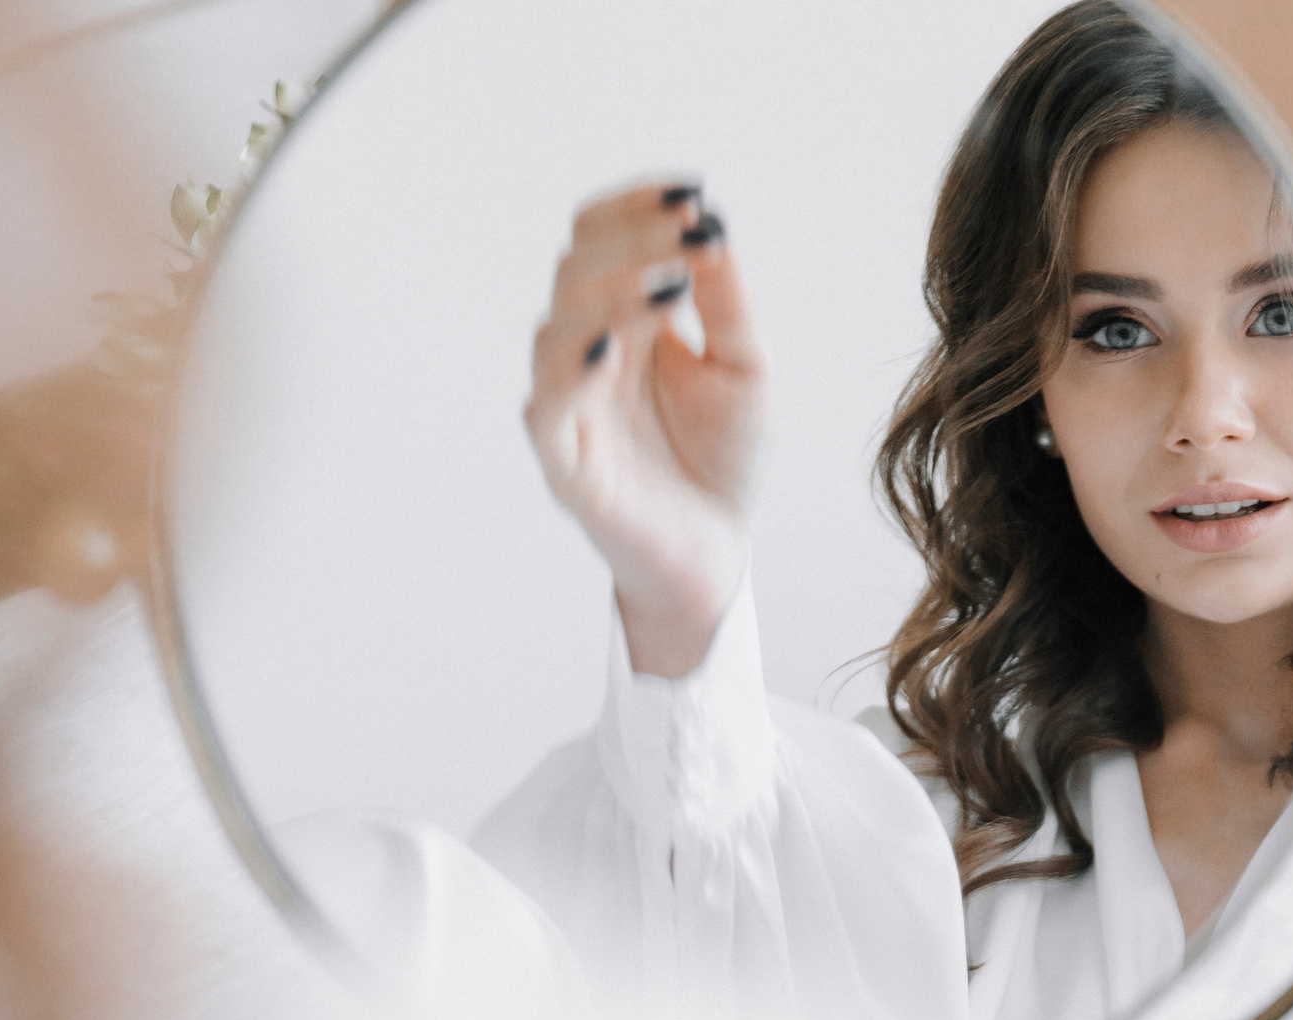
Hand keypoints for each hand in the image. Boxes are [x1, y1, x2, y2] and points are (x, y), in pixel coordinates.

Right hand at [525, 181, 766, 678]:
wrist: (715, 555)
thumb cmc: (722, 463)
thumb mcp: (745, 369)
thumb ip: (727, 304)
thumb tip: (711, 229)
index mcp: (623, 319)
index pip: (603, 238)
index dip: (636, 207)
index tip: (692, 193)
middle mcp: (586, 352)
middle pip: (577, 266)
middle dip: (633, 240)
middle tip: (687, 232)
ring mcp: (569, 405)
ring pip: (558, 324)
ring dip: (612, 292)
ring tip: (670, 286)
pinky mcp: (564, 462)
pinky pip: (547, 403)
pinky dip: (573, 367)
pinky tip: (614, 346)